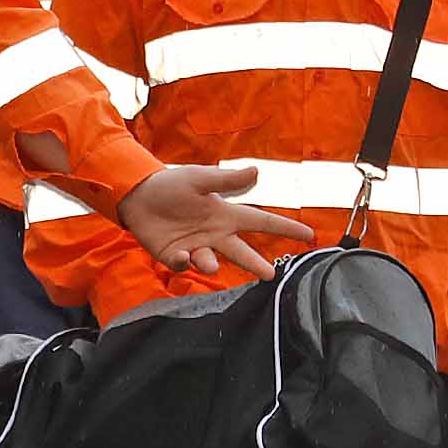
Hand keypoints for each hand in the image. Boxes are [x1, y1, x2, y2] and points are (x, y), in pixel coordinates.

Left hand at [117, 163, 312, 281]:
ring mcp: (196, 247)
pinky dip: (184, 263)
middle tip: (271, 275)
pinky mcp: (175, 256)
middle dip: (256, 264)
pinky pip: (184, 265)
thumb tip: (256, 172)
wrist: (138, 195)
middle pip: (241, 252)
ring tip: (209, 264)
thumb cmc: (172, 185)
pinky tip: (181, 256)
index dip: (285, 228)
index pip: (261, 221)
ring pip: (211, 261)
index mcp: (226, 214)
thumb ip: (227, 180)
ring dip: (211, 264)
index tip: (309, 235)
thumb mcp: (200, 178)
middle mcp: (215, 234)